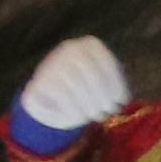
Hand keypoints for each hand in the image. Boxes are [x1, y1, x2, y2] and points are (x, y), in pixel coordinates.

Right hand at [16, 36, 130, 139]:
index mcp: (91, 45)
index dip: (116, 83)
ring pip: (74, 83)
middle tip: (108, 112)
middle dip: (102, 96)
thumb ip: (113, 86)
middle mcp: (70, 48)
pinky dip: (72, 109)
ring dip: (88, 105)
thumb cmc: (86, 91)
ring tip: (96, 116)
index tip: (122, 101)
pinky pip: (59, 95)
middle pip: (90, 72)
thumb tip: (122, 99)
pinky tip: (79, 116)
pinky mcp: (38, 82)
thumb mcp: (104, 84)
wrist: (51, 100)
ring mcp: (52, 62)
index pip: (106, 61)